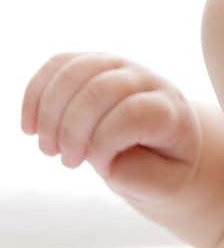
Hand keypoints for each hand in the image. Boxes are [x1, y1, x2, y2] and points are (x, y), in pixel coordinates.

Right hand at [21, 51, 202, 205]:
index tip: (100, 169)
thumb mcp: (163, 184)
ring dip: (50, 113)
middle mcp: (147, 80)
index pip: (132, 114)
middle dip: (71, 130)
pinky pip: (59, 64)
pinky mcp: (95, 63)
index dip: (103, 144)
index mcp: (170, 110)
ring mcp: (120, 66)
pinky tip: (30, 127)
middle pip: (99, 89)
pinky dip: (37, 94)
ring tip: (48, 148)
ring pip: (74, 71)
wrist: (170, 144)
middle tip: (67, 162)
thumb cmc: (165, 168)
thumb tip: (101, 154)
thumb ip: (139, 174)